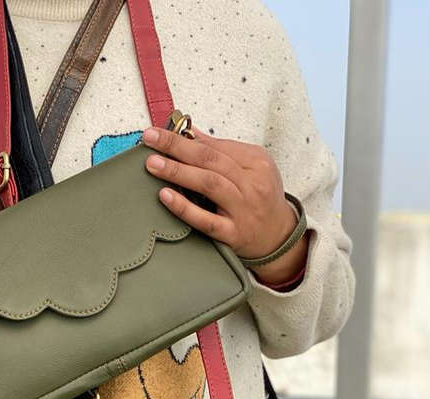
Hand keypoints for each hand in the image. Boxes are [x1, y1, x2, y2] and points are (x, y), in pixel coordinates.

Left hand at [142, 126, 308, 285]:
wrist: (278, 236)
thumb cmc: (259, 198)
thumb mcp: (250, 168)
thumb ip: (220, 151)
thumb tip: (188, 132)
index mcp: (256, 162)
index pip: (216, 146)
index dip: (185, 137)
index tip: (160, 131)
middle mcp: (251, 184)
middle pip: (210, 160)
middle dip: (177, 146)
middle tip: (151, 139)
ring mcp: (243, 209)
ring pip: (209, 184)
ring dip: (178, 172)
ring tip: (153, 164)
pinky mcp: (233, 234)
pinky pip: (206, 220)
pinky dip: (184, 208)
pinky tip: (166, 196)